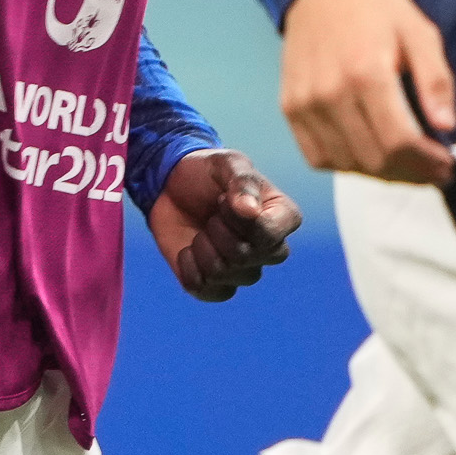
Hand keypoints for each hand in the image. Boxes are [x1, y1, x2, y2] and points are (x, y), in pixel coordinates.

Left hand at [149, 149, 301, 300]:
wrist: (172, 186)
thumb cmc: (208, 173)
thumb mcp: (226, 163)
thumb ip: (242, 182)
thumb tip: (251, 212)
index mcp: (283, 217)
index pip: (269, 234)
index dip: (237, 219)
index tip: (222, 198)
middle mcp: (270, 249)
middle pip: (245, 257)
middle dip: (216, 230)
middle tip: (211, 214)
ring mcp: (244, 270)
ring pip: (222, 274)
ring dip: (200, 247)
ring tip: (201, 230)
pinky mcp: (217, 284)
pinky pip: (205, 291)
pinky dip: (188, 268)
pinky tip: (187, 249)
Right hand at [279, 0, 455, 183]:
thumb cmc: (375, 9)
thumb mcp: (419, 32)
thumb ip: (435, 79)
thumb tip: (446, 126)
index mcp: (366, 72)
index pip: (399, 141)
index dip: (426, 163)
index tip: (445, 165)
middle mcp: (330, 93)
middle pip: (374, 158)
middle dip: (410, 173)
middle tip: (431, 169)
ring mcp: (304, 104)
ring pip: (347, 164)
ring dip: (381, 173)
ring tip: (403, 163)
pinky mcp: (289, 109)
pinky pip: (317, 157)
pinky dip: (346, 165)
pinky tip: (367, 154)